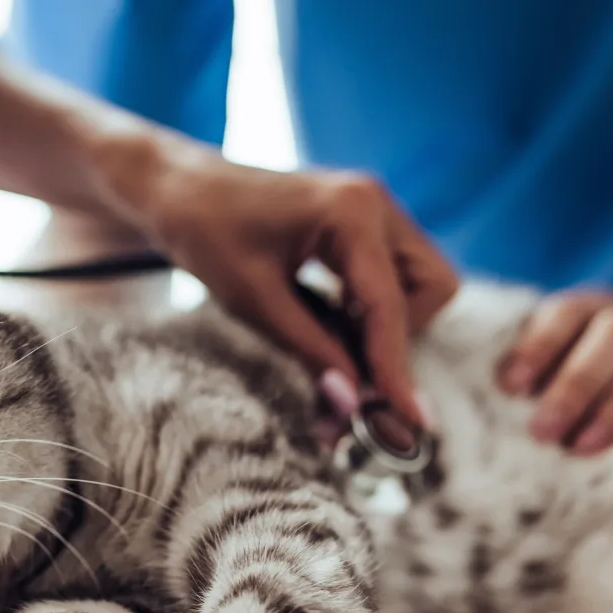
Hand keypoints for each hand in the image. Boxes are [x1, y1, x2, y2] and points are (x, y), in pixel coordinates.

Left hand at [121, 148, 456, 428]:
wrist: (178, 190)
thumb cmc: (206, 233)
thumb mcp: (253, 300)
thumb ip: (311, 351)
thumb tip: (353, 405)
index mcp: (351, 211)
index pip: (390, 307)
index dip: (396, 370)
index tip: (410, 423)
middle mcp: (375, 202)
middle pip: (433, 287)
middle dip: (402, 335)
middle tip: (353, 367)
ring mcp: (372, 208)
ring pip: (421, 282)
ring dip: (390, 325)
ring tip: (335, 349)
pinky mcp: (361, 223)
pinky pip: (393, 275)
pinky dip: (372, 311)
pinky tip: (332, 330)